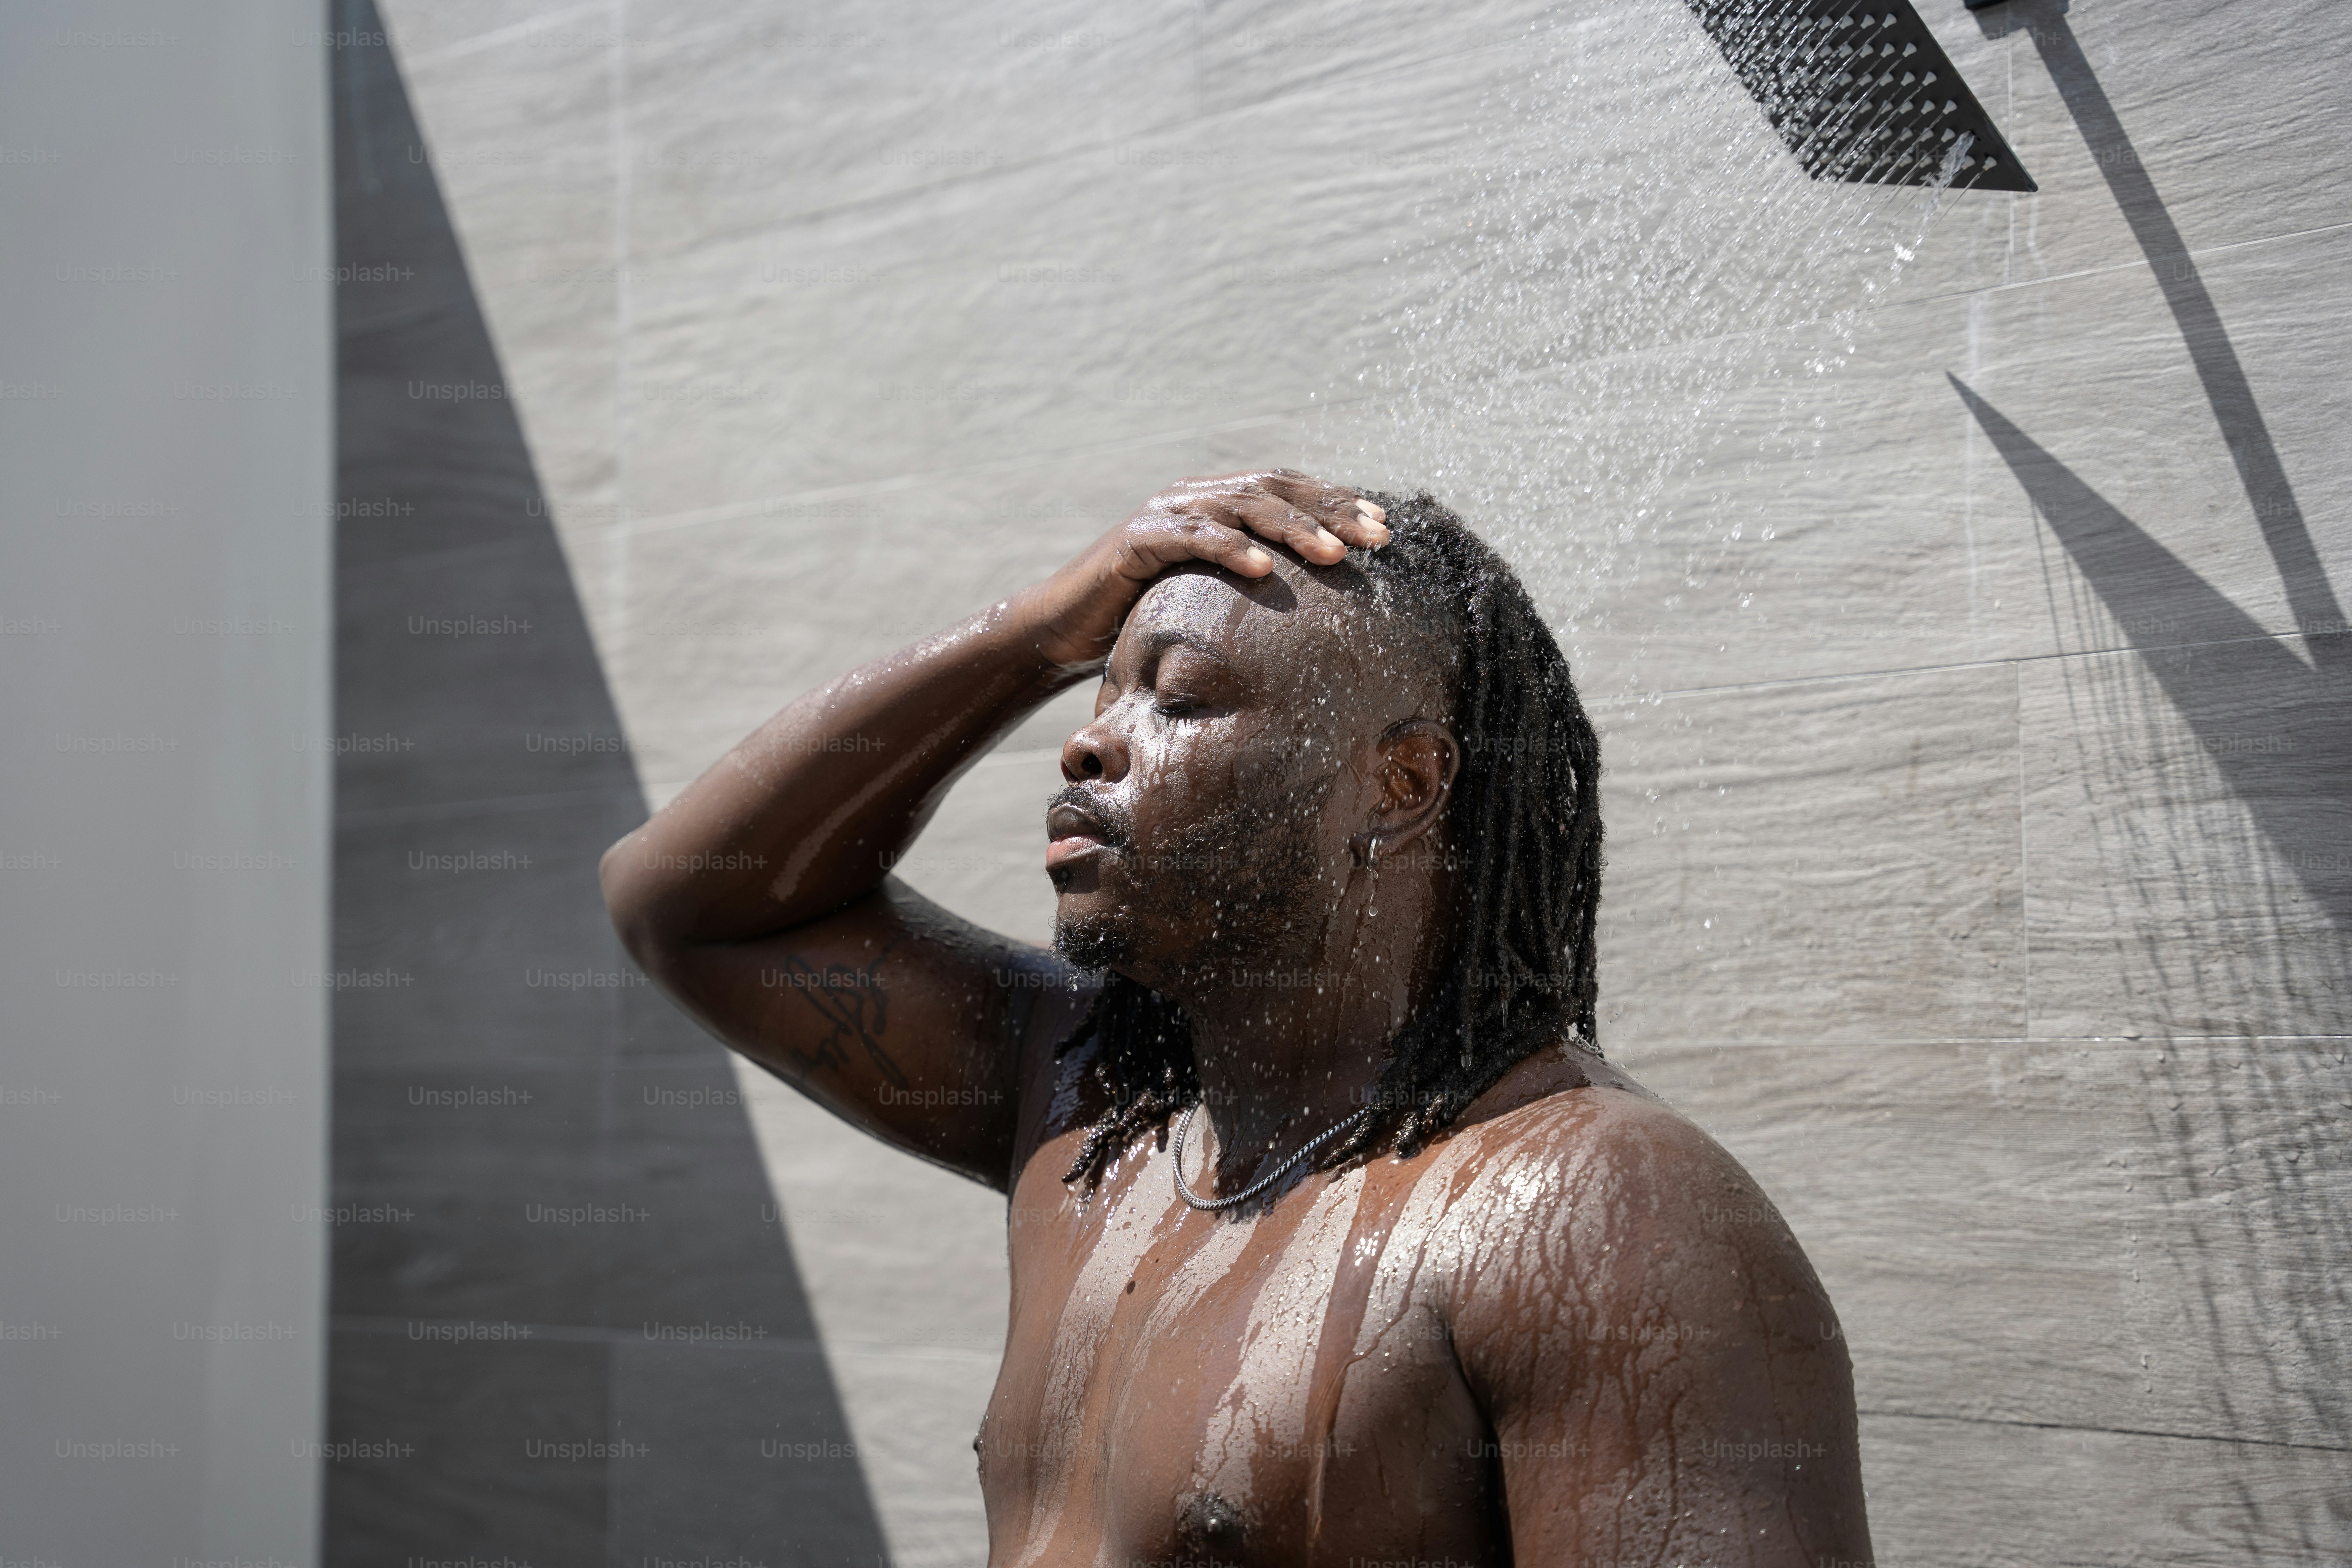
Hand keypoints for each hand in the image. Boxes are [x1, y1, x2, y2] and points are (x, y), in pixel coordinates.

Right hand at [1019, 470, 1391, 667]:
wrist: (1065, 628)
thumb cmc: (1142, 615)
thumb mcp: (1210, 597)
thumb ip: (1252, 587)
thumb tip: (1315, 610)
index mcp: (1218, 505)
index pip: (1288, 491)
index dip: (1336, 503)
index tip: (1384, 528)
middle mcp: (1196, 497)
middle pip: (1275, 489)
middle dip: (1332, 511)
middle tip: (1377, 536)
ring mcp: (1166, 512)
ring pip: (1241, 506)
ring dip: (1294, 528)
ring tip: (1335, 555)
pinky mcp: (1137, 538)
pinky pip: (1191, 536)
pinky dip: (1229, 549)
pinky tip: (1263, 568)